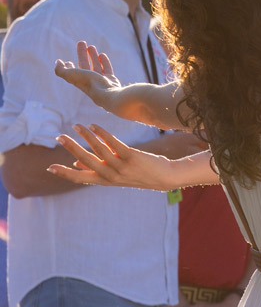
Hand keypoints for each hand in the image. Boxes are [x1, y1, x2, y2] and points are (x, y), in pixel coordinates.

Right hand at [46, 124, 182, 190]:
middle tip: (59, 137)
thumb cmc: (138, 174)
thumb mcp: (116, 175)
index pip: (80, 179)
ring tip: (76, 126)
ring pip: (98, 150)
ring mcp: (121, 167)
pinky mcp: (132, 157)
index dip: (65, 173)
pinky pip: (114, 143)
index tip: (49, 168)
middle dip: (71, 148)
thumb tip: (76, 162)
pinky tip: (94, 126)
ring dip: (85, 136)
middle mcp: (111, 176)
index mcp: (105, 181)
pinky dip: (102, 134)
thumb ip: (97, 169)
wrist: (165, 177)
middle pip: (86, 160)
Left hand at [54, 41, 123, 111]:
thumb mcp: (70, 75)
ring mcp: (100, 80)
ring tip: (91, 46)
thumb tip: (57, 62)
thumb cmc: (89, 83)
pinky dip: (104, 61)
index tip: (67, 61)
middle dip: (82, 54)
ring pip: (95, 66)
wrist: (107, 93)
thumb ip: (60, 70)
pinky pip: (107, 68)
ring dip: (92, 56)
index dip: (69, 66)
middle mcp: (89, 81)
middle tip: (82, 42)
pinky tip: (102, 54)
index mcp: (79, 81)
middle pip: (84, 65)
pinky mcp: (111, 80)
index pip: (72, 73)